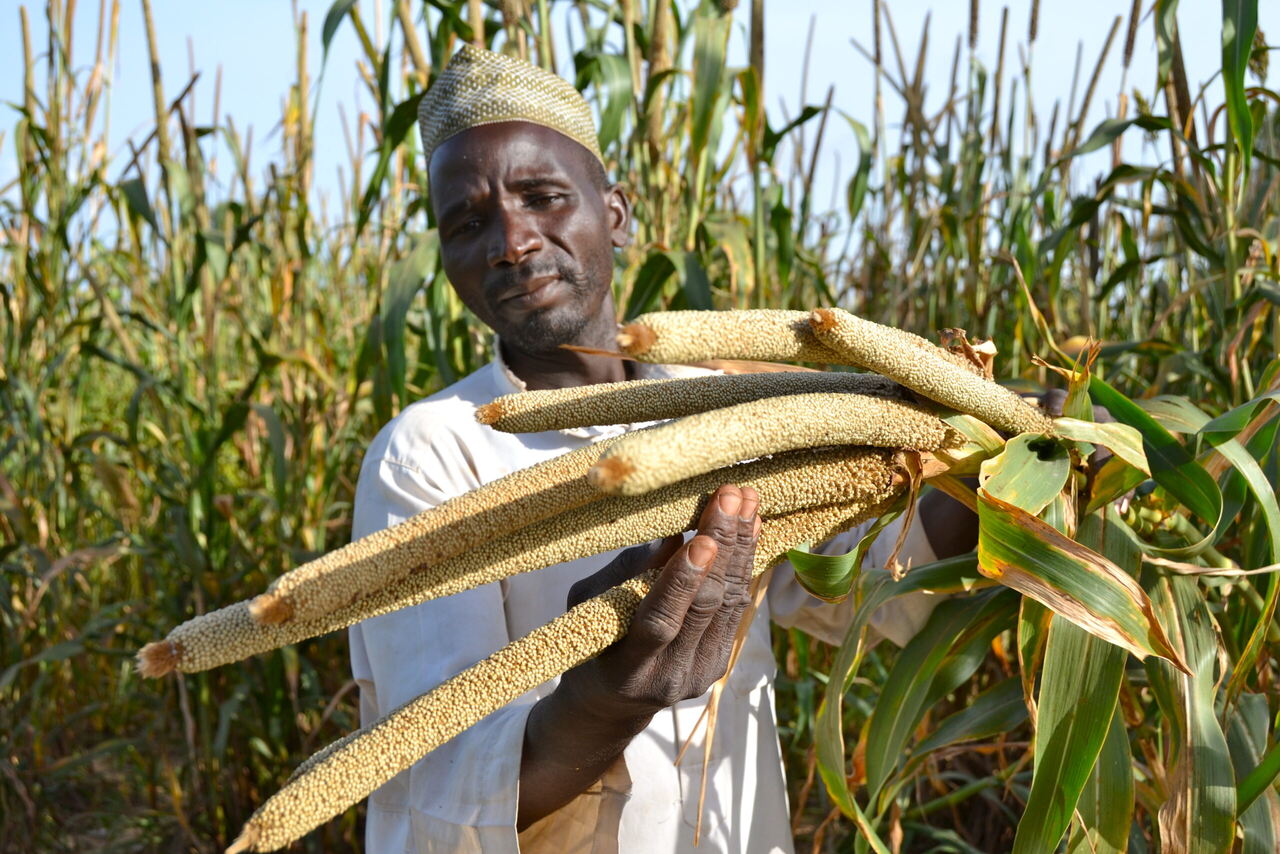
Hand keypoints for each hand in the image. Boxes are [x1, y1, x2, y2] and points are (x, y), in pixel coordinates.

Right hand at [558, 484, 760, 725]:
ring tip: (749, 503)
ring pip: (730, 604)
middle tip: (732, 497)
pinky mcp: (718, 662)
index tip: (701, 539)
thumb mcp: (588, 608)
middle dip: (723, 547)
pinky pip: (736, 608)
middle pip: (705, 606)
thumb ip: (626, 575)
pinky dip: (743, 566)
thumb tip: (671, 533)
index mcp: (628, 668)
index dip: (682, 582)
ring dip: (741, 549)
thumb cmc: (592, 642)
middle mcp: (671, 675)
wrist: (611, 704)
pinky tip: (749, 531)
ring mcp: (700, 672)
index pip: (661, 622)